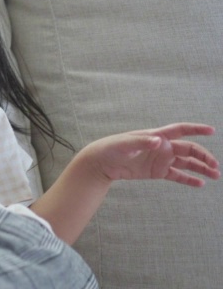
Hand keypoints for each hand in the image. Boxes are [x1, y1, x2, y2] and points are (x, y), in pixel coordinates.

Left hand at [82, 123, 219, 186]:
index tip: (212, 131)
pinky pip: (177, 175)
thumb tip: (158, 141)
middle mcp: (162, 147)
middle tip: (215, 167)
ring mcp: (161, 159)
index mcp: (156, 136)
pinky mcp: (157, 172)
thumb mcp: (125, 144)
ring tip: (215, 175)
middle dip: (203, 156)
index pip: (180, 130)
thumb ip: (142, 141)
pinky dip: (189, 179)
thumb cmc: (111, 148)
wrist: (102, 163)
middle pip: (189, 149)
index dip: (196, 129)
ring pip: (187, 163)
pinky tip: (200, 184)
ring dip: (201, 168)